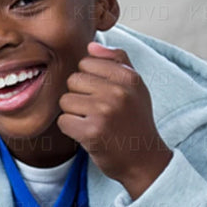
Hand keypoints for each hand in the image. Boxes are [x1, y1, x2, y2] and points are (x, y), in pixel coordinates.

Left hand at [58, 42, 171, 198]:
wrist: (143, 160)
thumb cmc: (134, 120)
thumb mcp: (135, 87)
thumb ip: (117, 61)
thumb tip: (91, 46)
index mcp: (129, 77)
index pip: (86, 62)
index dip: (89, 79)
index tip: (103, 94)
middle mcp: (118, 92)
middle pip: (73, 80)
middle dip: (80, 96)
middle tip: (98, 112)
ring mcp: (104, 112)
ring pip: (65, 100)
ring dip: (74, 113)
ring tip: (94, 122)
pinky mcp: (91, 132)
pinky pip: (63, 120)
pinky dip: (71, 129)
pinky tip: (87, 134)